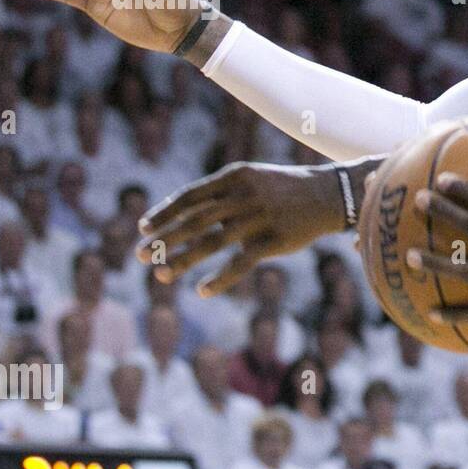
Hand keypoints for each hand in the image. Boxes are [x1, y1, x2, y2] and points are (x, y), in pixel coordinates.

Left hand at [136, 162, 349, 295]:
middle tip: (139, 255)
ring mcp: (259, 218)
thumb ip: (220, 195)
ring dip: (182, 260)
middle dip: (163, 239)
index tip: (142, 228)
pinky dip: (220, 278)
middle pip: (194, 220)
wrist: (328, 194)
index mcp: (234, 177)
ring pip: (212, 242)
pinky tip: (202, 291)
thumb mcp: (251, 180)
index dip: (164, 213)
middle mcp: (243, 196)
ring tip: (161, 276)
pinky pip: (241, 263)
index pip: (190, 196)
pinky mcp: (274, 240)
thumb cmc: (283, 189)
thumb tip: (184, 218)